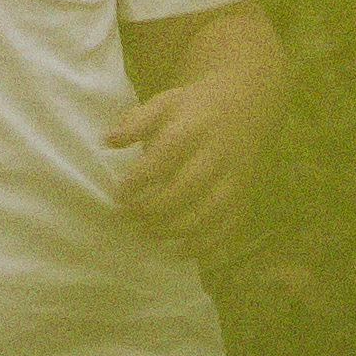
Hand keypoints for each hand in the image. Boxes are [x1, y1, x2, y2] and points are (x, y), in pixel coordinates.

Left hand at [103, 78, 267, 243]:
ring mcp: (234, 178)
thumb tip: (107, 141)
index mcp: (193, 129)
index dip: (139, 179)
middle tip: (127, 217)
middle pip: (187, 188)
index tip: (118, 195)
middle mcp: (216, 155)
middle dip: (154, 208)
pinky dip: (206, 245)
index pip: (165, 157)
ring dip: (176, 229)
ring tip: (147, 233)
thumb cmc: (195, 107)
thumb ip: (136, 122)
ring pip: (210, 211)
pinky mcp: (244, 195)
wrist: (248, 104)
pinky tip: (180, 252)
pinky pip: (229, 225)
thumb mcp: (164, 103)